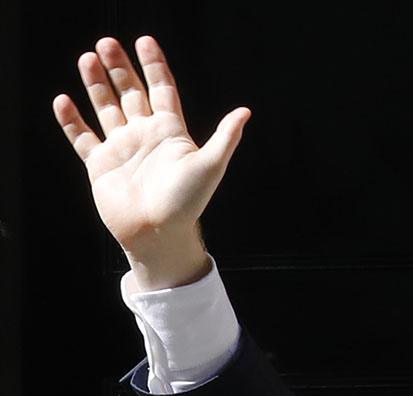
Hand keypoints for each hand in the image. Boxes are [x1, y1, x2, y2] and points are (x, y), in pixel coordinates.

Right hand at [53, 36, 250, 289]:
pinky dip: (72, 120)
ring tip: (87, 57)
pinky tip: (63, 100)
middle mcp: (145, 136)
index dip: (154, 65)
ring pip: (106, 108)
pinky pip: (83, 137)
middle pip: (130, 93)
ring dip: (96, 84)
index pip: (162, 89)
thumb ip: (226, 137)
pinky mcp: (101, 165)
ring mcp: (122, 149)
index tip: (144, 40)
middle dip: (119, 68)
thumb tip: (245, 111)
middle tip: (106, 43)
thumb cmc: (188, 202)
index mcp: (171, 132)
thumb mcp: (211, 165)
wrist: (159, 233)